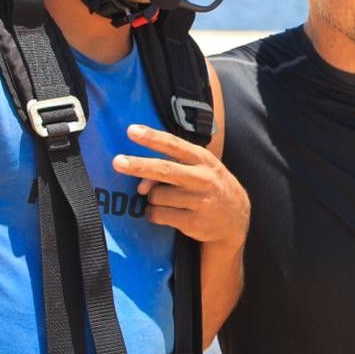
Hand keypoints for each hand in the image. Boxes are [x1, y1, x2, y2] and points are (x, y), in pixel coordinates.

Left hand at [113, 125, 249, 248]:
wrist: (237, 218)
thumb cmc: (211, 186)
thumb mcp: (200, 169)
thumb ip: (172, 168)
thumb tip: (141, 184)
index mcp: (203, 159)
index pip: (174, 145)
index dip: (152, 137)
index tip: (131, 131)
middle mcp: (203, 178)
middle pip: (164, 170)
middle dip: (138, 165)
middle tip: (117, 162)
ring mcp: (199, 201)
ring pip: (156, 196)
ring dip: (151, 197)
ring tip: (164, 199)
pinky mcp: (193, 222)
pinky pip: (158, 215)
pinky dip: (153, 213)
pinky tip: (164, 213)